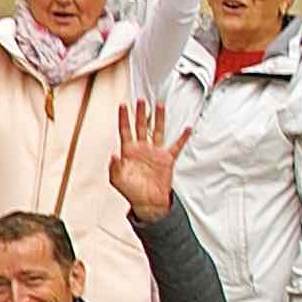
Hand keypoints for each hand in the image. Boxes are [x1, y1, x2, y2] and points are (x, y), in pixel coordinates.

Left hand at [109, 100, 189, 219]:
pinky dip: (182, 138)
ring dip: (159, 119)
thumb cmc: (130, 190)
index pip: (125, 130)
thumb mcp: (116, 179)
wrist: (147, 202)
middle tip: (142, 100)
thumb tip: (114, 154)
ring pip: (157, 131)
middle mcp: (141, 148)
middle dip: (141, 113)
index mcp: (128, 151)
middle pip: (141, 126)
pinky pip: (176, 146)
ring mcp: (155, 153)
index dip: (124, 118)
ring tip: (160, 105)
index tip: (123, 104)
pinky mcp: (167, 159)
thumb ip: (113, 166)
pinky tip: (187, 128)